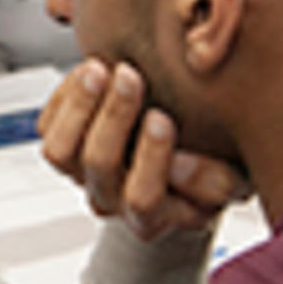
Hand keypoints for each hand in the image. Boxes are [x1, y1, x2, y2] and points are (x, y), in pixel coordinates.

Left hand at [39, 58, 245, 240]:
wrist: (184, 153)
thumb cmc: (215, 165)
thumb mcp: (234, 177)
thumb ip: (215, 179)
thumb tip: (179, 164)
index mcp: (155, 215)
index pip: (143, 198)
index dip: (151, 158)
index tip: (162, 118)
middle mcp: (112, 199)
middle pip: (99, 166)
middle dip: (114, 116)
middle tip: (130, 76)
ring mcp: (83, 175)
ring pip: (61, 152)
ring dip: (81, 106)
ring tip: (101, 69)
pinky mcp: (64, 147)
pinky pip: (48, 127)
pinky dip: (68, 94)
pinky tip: (94, 68)